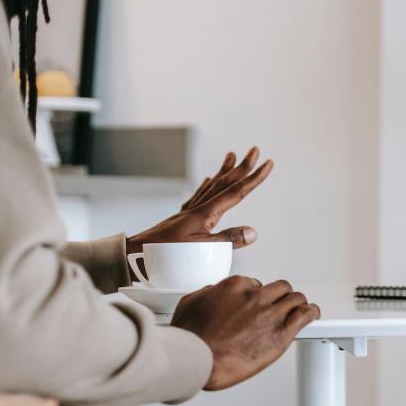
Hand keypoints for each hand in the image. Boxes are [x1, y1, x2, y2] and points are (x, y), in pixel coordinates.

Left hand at [126, 148, 273, 254]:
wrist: (137, 254)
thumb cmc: (167, 255)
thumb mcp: (201, 250)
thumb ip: (227, 240)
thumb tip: (253, 232)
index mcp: (206, 214)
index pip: (237, 192)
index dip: (254, 178)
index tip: (268, 164)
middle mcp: (199, 208)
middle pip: (225, 182)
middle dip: (243, 167)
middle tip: (255, 150)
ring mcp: (190, 212)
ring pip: (212, 185)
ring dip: (225, 170)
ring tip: (233, 156)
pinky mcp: (182, 218)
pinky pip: (198, 195)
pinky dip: (207, 185)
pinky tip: (209, 180)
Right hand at [170, 276, 319, 390]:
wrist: (200, 360)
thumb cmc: (193, 337)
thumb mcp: (191, 303)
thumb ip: (208, 294)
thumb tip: (214, 293)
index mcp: (235, 287)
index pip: (256, 284)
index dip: (257, 296)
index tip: (258, 304)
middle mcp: (255, 297)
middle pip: (279, 288)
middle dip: (280, 296)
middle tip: (279, 306)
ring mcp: (270, 314)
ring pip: (295, 298)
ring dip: (296, 304)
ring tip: (298, 310)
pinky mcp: (281, 333)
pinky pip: (305, 315)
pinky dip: (311, 313)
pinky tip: (311, 315)